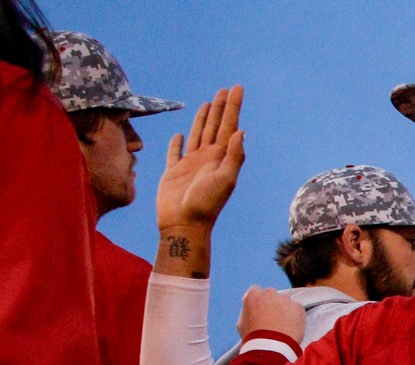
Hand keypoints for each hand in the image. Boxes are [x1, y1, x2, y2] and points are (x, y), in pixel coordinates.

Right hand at [155, 87, 245, 234]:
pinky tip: (180, 135)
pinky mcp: (174, 172)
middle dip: (221, 107)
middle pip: (215, 126)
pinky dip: (177, 143)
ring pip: (198, 134)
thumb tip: (241, 131)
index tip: (237, 88)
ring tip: (208, 104)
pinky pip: (175, 153)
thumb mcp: (225, 179)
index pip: (229, 126)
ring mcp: (191, 164)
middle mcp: (208, 158)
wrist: (184, 225)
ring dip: (203, 119)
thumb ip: (233, 156)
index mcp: (220, 157)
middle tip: (226, 89)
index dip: (233, 107)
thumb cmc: (206, 204)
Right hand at [236, 286, 305, 341]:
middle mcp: (269, 293)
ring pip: (286, 302)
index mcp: (253, 295)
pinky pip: (297, 310)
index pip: (256, 292)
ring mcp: (285, 299)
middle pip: (272, 295)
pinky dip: (296, 317)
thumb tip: (252, 309)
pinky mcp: (298, 307)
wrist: (271, 346)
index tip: (261, 311)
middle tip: (273, 320)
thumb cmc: (253, 338)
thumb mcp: (241, 324)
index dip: (259, 302)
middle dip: (273, 304)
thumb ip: (247, 312)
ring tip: (283, 327)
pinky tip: (291, 328)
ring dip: (285, 310)